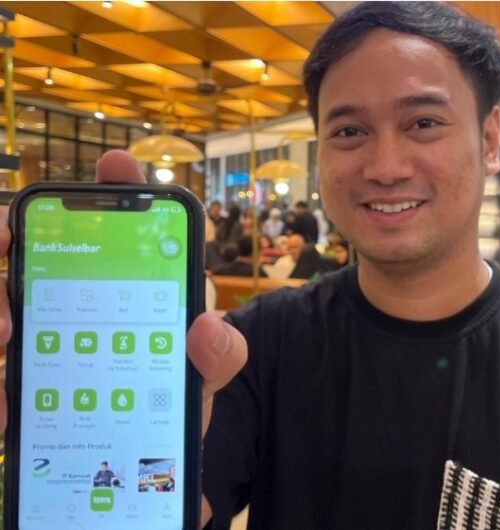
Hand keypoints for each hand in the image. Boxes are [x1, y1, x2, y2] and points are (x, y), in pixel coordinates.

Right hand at [0, 150, 248, 528]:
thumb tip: (206, 326)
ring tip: (8, 332)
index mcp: (125, 292)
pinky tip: (5, 405)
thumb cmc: (171, 405)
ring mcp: (39, 338)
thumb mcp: (203, 379)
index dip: (118, 187)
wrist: (145, 466)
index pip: (118, 230)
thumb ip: (219, 356)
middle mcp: (74, 303)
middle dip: (10, 235)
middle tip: (9, 237)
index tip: (117, 161)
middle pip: (27, 252)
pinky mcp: (18, 379)